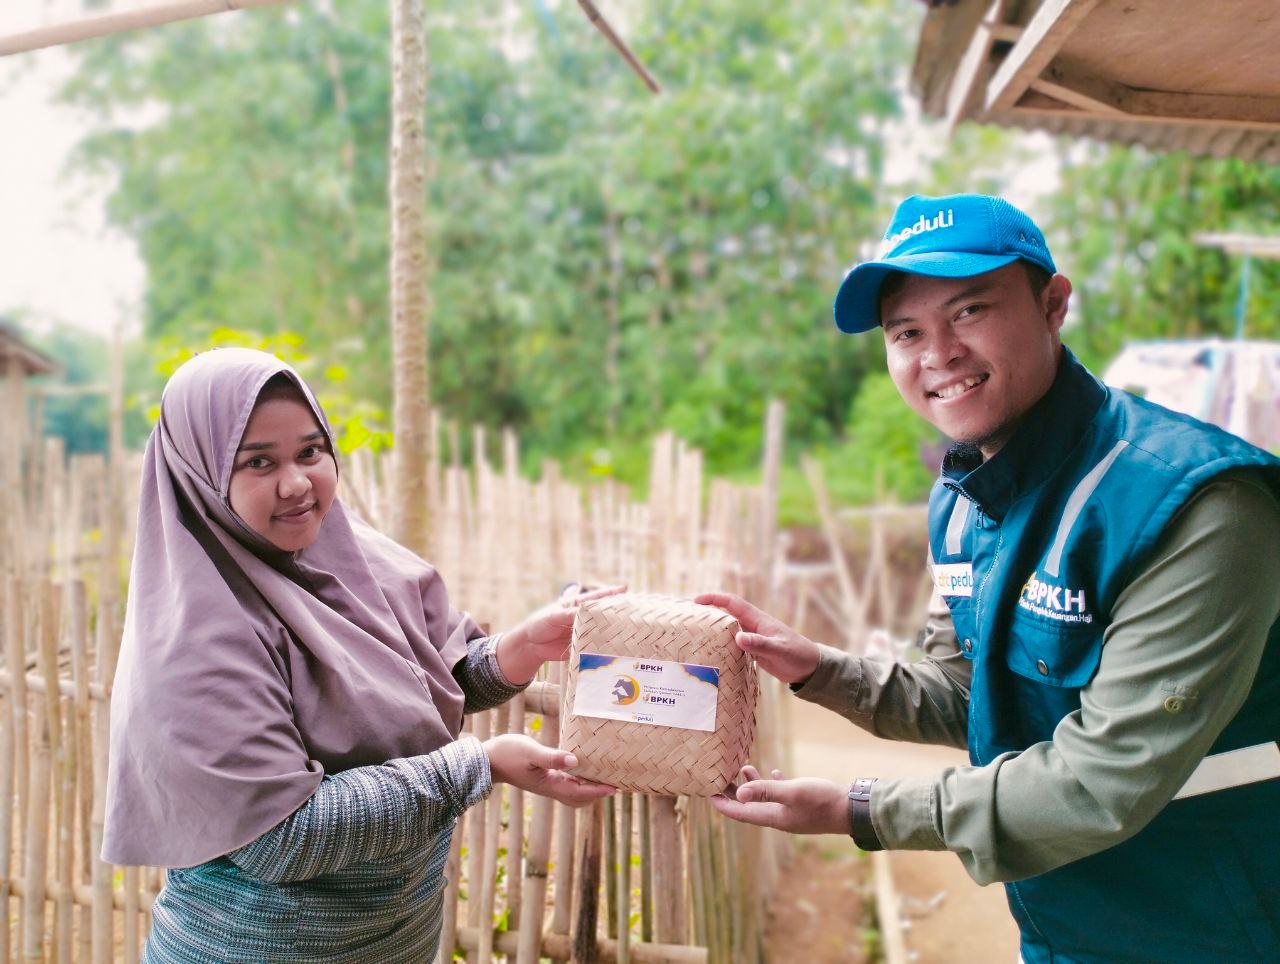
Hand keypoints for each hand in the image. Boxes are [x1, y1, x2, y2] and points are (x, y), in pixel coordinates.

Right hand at [483, 733, 614, 806]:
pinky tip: (584, 768)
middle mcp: (551, 788)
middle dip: (598, 793)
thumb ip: (552, 757)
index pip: (580, 793)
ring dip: (590, 789)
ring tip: (605, 777)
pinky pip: (567, 784)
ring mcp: (547, 784)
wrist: (487, 761)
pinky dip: (580, 781)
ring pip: (574, 793)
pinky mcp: (543, 778)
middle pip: (580, 799)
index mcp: (550, 785)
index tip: (616, 787)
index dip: (599, 791)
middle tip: (617, 783)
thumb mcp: (530, 752)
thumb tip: (575, 761)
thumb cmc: (507, 754)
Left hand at [497, 583, 626, 684]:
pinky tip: (616, 648)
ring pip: (602, 631)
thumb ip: (568, 615)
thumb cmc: (540, 624)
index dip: (611, 593)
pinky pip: (595, 647)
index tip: (626, 588)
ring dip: (614, 631)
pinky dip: (604, 647)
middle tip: (635, 611)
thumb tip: (585, 612)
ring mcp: (585, 633)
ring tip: (630, 630)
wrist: (531, 645)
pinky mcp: (583, 647)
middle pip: (604, 614)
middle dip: (618, 612)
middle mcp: (584, 618)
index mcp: (577, 606)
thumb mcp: (552, 616)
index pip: (596, 598)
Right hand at [694, 591, 820, 683]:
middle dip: (708, 613)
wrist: (809, 668)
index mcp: (758, 620)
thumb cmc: (797, 655)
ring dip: (713, 631)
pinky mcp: (753, 651)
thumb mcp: (778, 650)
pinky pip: (733, 645)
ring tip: (694, 636)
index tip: (696, 601)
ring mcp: (752, 638)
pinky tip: (712, 654)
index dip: (715, 599)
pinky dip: (722, 647)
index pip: (733, 603)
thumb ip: (759, 644)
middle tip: (688, 618)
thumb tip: (738, 637)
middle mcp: (753, 626)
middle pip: (726, 615)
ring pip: (728, 630)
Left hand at [710, 764, 847, 834]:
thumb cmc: (822, 801)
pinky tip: (773, 772)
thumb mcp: (793, 792)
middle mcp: (779, 817)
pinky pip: (781, 794)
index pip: (741, 813)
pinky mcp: (803, 803)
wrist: (852, 810)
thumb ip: (766, 791)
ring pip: (764, 799)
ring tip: (743, 767)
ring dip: (752, 785)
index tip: (708, 794)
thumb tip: (740, 793)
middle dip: (734, 793)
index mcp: (773, 817)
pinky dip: (773, 784)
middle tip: (719, 779)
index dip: (724, 804)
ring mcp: (791, 811)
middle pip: (749, 806)